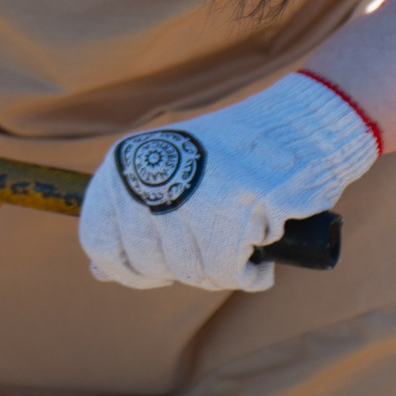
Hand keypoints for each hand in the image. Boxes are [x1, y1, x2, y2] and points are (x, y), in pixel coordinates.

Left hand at [78, 72, 379, 290]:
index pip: (101, 242)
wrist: (298, 122)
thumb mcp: (167, 170)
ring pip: (194, 272)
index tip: (161, 268)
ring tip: (242, 237)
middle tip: (218, 243)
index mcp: (124, 165)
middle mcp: (148, 181)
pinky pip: (232, 273)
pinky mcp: (236, 212)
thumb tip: (97, 271)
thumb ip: (132, 216)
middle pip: (152, 263)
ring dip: (222, 269)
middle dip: (188, 267)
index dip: (131, 268)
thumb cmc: (232, 155)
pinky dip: (251, 273)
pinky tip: (260, 251)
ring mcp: (191, 197)